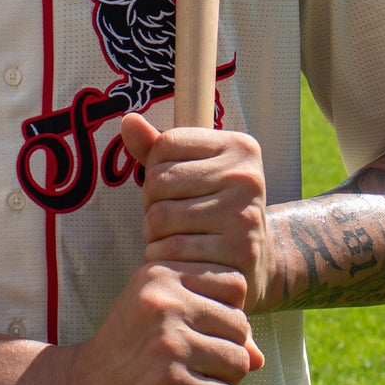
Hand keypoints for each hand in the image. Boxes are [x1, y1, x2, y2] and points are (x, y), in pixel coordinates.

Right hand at [53, 255, 262, 384]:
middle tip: (196, 373)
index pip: (235, 285)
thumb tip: (259, 357)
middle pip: (241, 328)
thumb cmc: (121, 357)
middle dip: (229, 355)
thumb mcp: (155, 322)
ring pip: (240, 365)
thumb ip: (205, 325)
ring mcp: (168, 346)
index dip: (228, 315)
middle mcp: (165, 304)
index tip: (201, 336)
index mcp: (161, 276)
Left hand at [120, 112, 273, 312]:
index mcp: (239, 147)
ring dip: (153, 233)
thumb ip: (158, 148)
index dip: (155, 169)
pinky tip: (175, 258)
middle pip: (159, 181)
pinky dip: (160, 256)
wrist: (256, 263)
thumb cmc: (213, 209)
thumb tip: (128, 121)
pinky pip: (171, 249)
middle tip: (168, 218)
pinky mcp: (238, 251)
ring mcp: (245, 214)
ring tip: (170, 237)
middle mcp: (246, 177)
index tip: (172, 189)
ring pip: (160, 216)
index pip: (166, 144)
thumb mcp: (194, 172)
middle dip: (151, 203)